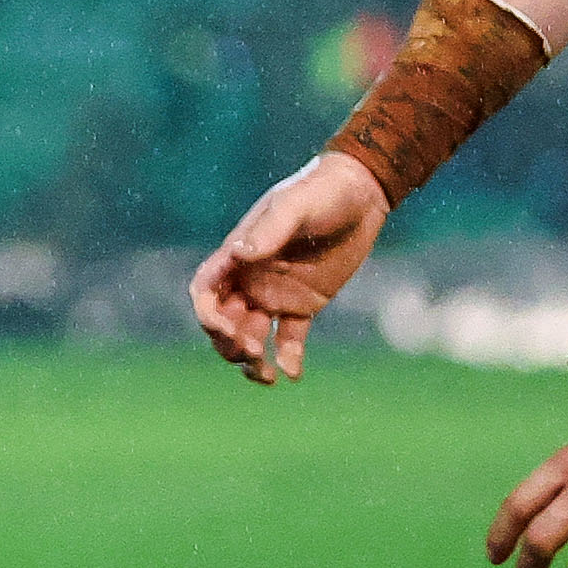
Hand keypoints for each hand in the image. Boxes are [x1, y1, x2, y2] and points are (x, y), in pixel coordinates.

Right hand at [188, 152, 389, 383]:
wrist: (362, 194)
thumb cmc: (322, 191)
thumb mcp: (295, 206)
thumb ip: (268, 229)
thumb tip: (237, 254)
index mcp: (238, 255)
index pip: (205, 292)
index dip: (207, 315)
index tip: (225, 330)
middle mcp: (250, 279)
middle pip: (223, 322)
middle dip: (229, 343)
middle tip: (252, 352)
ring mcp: (274, 294)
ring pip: (250, 335)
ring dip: (251, 358)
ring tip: (267, 376)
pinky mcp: (303, 305)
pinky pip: (288, 338)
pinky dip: (287, 358)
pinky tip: (293, 374)